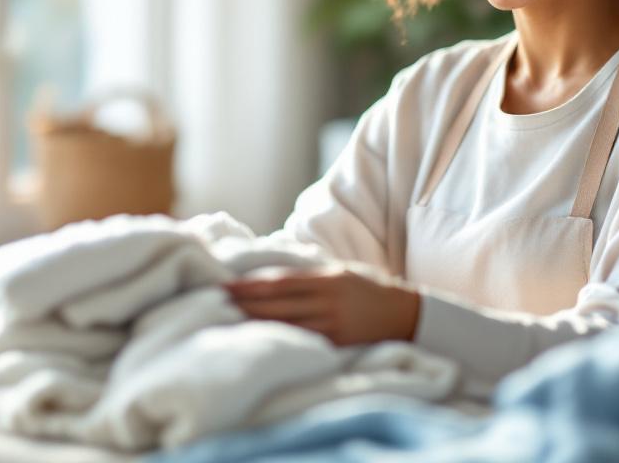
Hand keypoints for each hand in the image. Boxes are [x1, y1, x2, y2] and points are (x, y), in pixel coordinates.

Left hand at [223, 267, 420, 346]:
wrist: (405, 315)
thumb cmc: (368, 290)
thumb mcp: (341, 272)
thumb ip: (309, 275)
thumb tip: (271, 273)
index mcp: (327, 279)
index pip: (279, 283)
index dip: (249, 286)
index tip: (224, 287)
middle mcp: (328, 302)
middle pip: (277, 305)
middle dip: (243, 306)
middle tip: (213, 305)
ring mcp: (333, 326)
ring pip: (285, 326)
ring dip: (254, 325)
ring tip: (227, 324)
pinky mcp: (337, 346)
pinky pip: (303, 343)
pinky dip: (279, 341)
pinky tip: (260, 342)